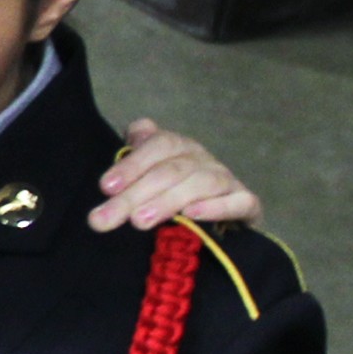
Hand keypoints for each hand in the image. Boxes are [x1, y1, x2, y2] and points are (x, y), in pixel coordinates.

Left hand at [89, 119, 263, 232]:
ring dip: (168, 201)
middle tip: (105, 219)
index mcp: (180, 148)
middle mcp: (204, 160)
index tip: (106, 187)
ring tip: (139, 221)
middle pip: (170, 170)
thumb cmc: (174, 195)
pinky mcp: (247, 204)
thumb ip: (138, 152)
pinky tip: (191, 215)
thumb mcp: (150, 172)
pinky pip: (238, 202)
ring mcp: (227, 180)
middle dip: (134, 195)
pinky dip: (216, 207)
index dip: (132, 164)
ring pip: (201, 184)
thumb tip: (136, 130)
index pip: (159, 145)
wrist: (223, 223)